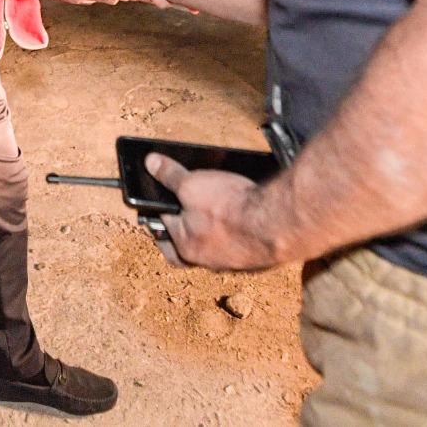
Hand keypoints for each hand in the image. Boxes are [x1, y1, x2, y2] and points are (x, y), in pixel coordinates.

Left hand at [144, 153, 277, 270]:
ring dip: (216, 226)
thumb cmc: (229, 209)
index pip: (162, 229)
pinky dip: (240, 230)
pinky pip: (242, 244)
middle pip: (189, 240)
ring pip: (217, 243)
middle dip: (187, 221)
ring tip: (219, 202)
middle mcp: (207, 261)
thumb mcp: (192, 185)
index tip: (161, 196)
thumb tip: (150, 164)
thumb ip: (170, 176)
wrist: (276, 224)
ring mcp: (234, 262)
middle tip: (188, 203)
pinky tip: (246, 212)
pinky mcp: (257, 257)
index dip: (160, 209)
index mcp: (184, 247)